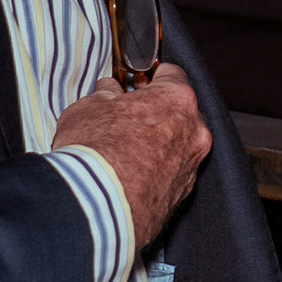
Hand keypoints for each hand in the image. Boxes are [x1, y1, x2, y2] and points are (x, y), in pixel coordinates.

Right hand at [53, 64, 209, 242]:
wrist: (99, 207)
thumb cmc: (96, 152)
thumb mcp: (88, 109)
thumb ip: (104, 95)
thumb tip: (108, 92)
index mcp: (176, 99)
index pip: (171, 74)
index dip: (151, 76)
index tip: (138, 81)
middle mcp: (194, 131)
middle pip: (179, 111)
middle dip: (155, 111)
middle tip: (126, 116)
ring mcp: (191, 165)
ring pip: (178, 145)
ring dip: (158, 143)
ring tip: (124, 149)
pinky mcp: (182, 195)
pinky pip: (172, 172)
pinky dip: (156, 170)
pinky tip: (130, 173)